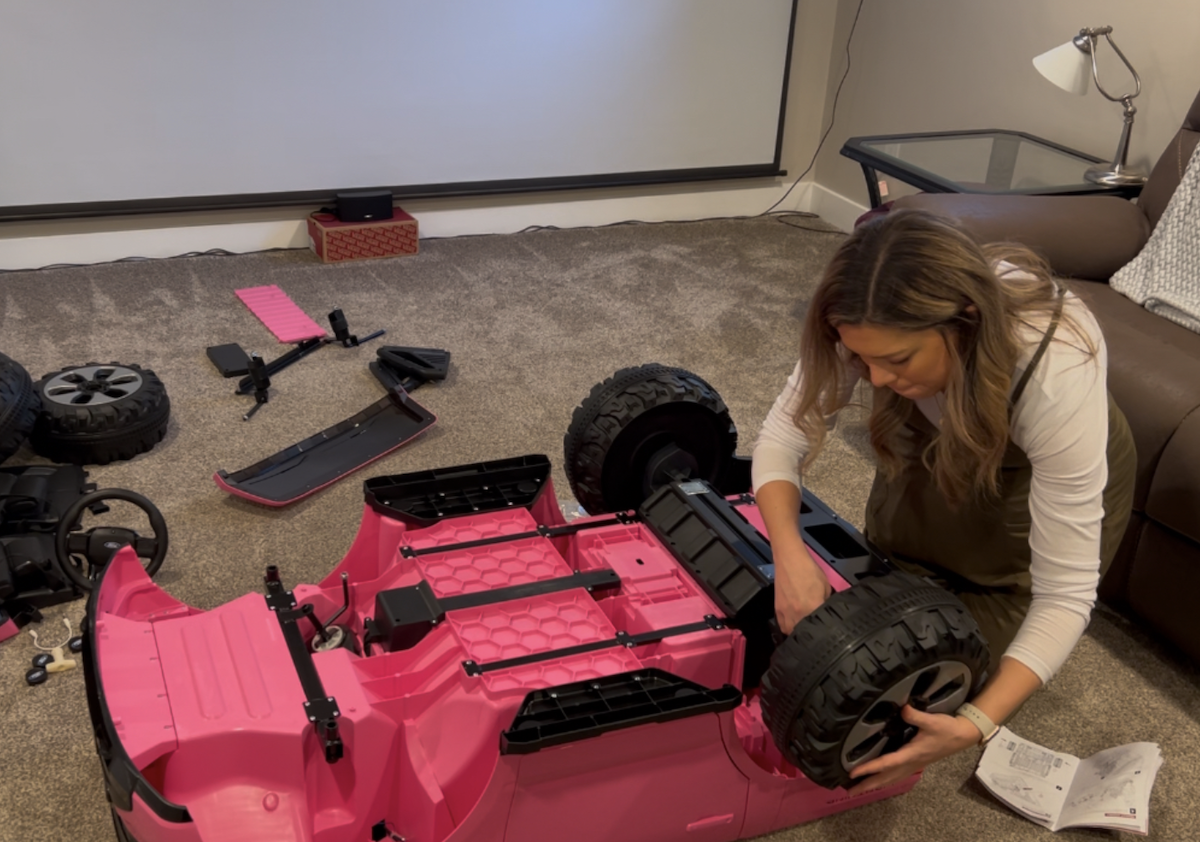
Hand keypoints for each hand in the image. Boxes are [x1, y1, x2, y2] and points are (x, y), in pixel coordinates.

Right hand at [773, 543, 830, 634]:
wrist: (790, 560)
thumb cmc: (808, 570)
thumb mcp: (826, 586)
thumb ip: (826, 602)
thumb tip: (826, 612)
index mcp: (813, 607)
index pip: (820, 627)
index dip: (825, 630)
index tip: (827, 631)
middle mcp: (798, 613)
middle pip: (803, 633)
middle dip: (810, 635)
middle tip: (816, 632)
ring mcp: (785, 612)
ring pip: (791, 632)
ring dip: (797, 633)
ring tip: (804, 631)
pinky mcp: (777, 609)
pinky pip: (782, 625)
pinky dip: (788, 627)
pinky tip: (794, 624)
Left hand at [846, 705, 981, 794]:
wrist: (962, 736)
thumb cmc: (946, 729)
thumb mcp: (932, 720)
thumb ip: (915, 715)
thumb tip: (902, 709)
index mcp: (911, 754)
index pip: (886, 763)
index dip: (869, 768)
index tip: (853, 773)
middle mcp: (910, 763)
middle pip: (885, 778)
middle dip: (867, 785)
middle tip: (848, 791)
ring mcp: (913, 765)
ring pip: (890, 779)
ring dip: (874, 785)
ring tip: (858, 789)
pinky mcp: (915, 763)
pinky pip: (896, 776)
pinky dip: (884, 780)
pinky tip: (878, 780)